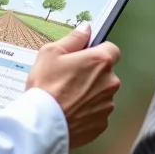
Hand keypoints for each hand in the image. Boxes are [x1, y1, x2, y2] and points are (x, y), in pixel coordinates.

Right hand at [25, 22, 120, 148]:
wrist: (42, 124)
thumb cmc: (45, 88)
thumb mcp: (51, 53)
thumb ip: (74, 39)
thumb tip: (86, 29)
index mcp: (100, 61)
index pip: (112, 49)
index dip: (98, 52)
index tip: (85, 57)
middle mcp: (109, 82)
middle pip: (106, 73)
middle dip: (92, 75)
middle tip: (69, 79)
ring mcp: (107, 104)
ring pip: (102, 94)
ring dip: (90, 94)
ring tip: (67, 97)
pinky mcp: (102, 123)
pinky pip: (97, 113)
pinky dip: (87, 112)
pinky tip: (70, 111)